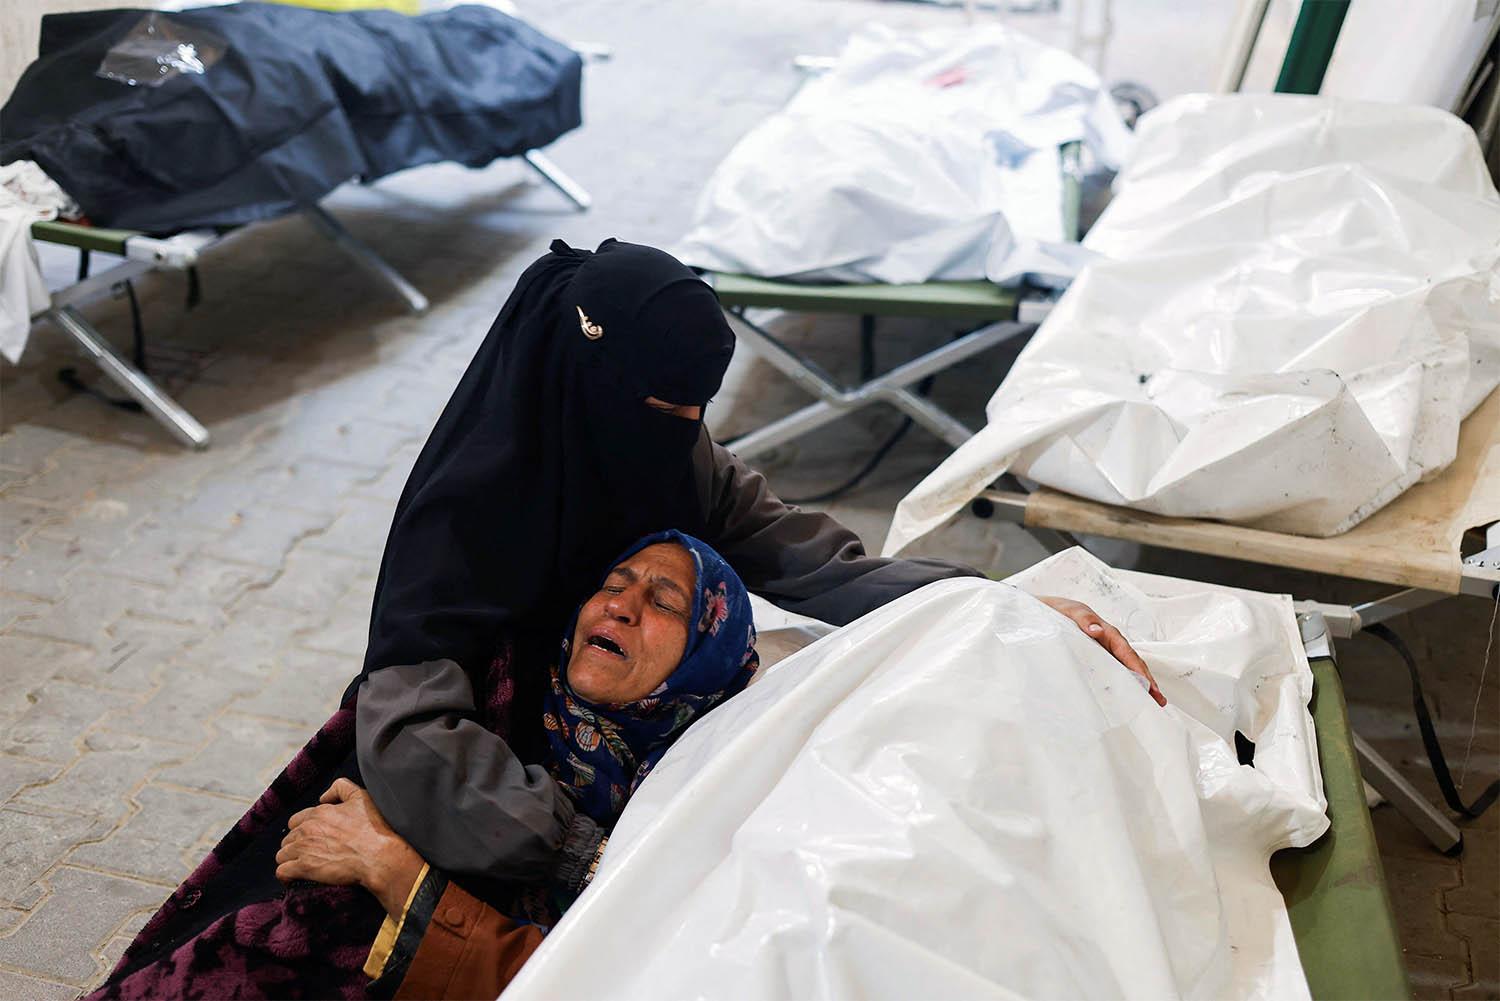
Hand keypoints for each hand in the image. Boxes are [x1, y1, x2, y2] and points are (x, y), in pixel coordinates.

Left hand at [276, 778, 424, 916]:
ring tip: (302, 866)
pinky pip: (282, 871)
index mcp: (319, 813)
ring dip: (290, 860)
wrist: (379, 856)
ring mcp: (304, 848)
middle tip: (310, 853)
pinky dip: (286, 875)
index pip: (296, 821)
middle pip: (288, 838)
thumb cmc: (373, 829)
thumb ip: (341, 788)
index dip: (303, 829)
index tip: (312, 838)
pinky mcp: (305, 867)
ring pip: (282, 855)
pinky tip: (293, 877)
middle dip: (296, 845)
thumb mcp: (361, 797)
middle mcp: (308, 828)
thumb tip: (324, 797)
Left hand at [1036, 596, 1166, 706]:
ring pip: (1125, 669)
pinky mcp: (1096, 658)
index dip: (1139, 670)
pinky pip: (1112, 671)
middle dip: (1147, 681)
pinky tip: (1126, 698)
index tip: (1149, 685)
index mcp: (1108, 633)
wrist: (1046, 611)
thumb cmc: (1062, 611)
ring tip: (1151, 702)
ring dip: (1139, 685)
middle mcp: (1110, 643)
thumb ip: (1084, 620)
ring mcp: (1104, 652)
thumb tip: (1097, 631)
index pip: (1127, 654)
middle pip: (1133, 663)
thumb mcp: (1072, 612)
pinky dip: (1122, 683)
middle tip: (1159, 701)